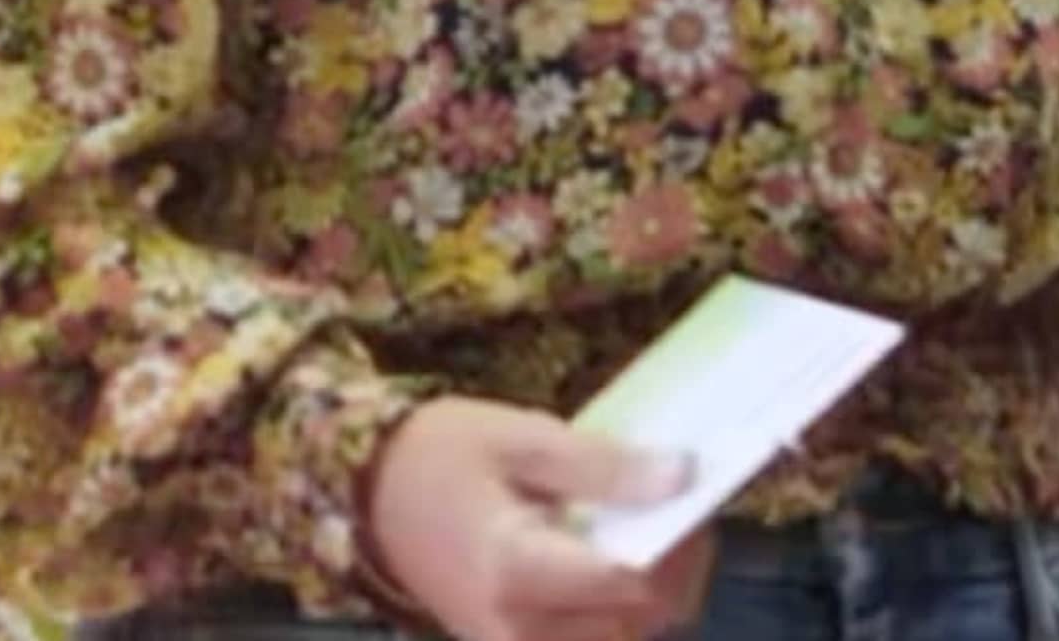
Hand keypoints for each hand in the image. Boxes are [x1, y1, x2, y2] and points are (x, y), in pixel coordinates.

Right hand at [362, 398, 714, 640]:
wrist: (368, 495)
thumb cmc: (438, 454)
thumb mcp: (517, 436)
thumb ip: (601, 465)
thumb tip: (682, 476)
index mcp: (518, 570)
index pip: (629, 581)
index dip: (677, 542)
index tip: (690, 491)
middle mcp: (521, 629)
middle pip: (639, 620)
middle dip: (676, 565)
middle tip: (676, 504)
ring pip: (625, 639)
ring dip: (653, 590)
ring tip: (647, 528)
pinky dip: (621, 607)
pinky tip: (614, 557)